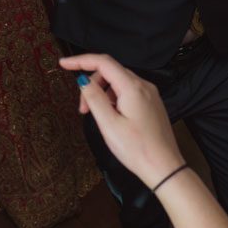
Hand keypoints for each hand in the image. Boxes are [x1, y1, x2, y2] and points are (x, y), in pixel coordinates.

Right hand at [58, 54, 183, 187]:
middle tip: (82, 109)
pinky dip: (114, 98)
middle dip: (91, 84)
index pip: (103, 62)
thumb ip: (94, 99)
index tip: (64, 64)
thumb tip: (82, 80)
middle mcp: (143, 85)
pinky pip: (128, 92)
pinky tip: (112, 117)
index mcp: (133, 87)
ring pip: (119, 82)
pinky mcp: (151, 103)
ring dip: (103, 93)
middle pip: (110, 71)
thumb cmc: (137, 149)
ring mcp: (149, 94)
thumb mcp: (109, 125)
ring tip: (98, 117)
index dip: (81, 60)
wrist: (164, 167)